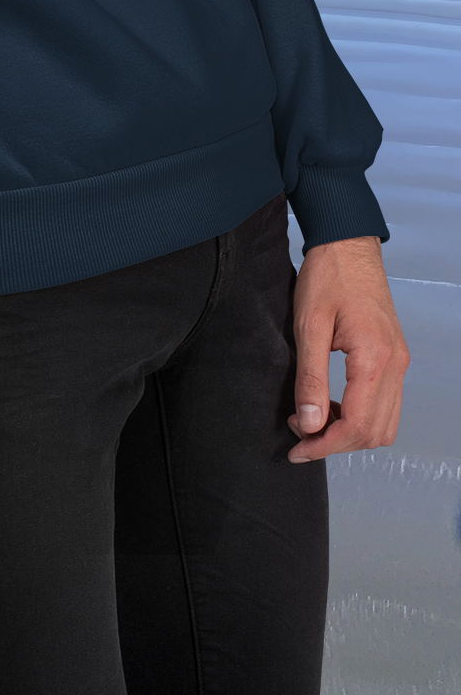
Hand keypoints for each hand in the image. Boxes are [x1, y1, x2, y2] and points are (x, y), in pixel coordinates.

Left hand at [288, 235, 408, 462]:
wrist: (348, 245)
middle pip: (374, 432)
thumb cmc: (327, 277)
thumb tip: (309, 424)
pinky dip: (360, 416)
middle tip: (299, 433)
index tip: (297, 448)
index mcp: (375, 359)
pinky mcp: (394, 357)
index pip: (356, 425)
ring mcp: (399, 362)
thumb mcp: (308, 326)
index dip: (325, 445)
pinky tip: (330, 404)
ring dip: (349, 432)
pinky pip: (385, 404)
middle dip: (336, 443)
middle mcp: (395, 365)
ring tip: (312, 419)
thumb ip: (310, 379)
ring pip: (384, 423)